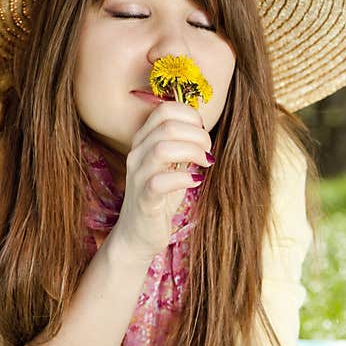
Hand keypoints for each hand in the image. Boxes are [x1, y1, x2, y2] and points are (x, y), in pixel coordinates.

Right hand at [109, 101, 213, 262]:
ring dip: (192, 152)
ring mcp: (138, 176)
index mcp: (143, 141)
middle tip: (208, 151)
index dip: (190, 116)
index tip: (202, 133)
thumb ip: (181, 144)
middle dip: (197, 135)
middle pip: (168, 126)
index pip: (165, 110)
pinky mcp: (144, 199)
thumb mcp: (171, 164)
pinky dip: (184, 178)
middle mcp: (137, 154)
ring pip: (162, 148)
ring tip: (205, 163)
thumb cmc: (159, 196)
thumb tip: (202, 128)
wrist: (138, 234)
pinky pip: (160, 181)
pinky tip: (196, 181)